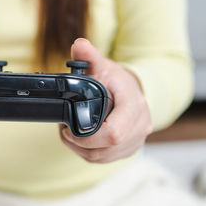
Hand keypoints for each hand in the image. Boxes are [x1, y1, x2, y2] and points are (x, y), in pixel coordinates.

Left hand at [59, 38, 152, 163]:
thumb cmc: (117, 80)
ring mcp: (137, 139)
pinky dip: (90, 154)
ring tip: (70, 135)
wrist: (134, 91)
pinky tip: (81, 142)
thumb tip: (79, 45)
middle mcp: (140, 124)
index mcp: (133, 104)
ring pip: (104, 157)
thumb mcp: (103, 65)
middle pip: (106, 148)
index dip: (88, 137)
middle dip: (80, 143)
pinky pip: (107, 159)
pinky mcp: (130, 148)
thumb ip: (89, 56)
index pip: (114, 132)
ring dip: (81, 150)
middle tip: (65, 131)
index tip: (69, 129)